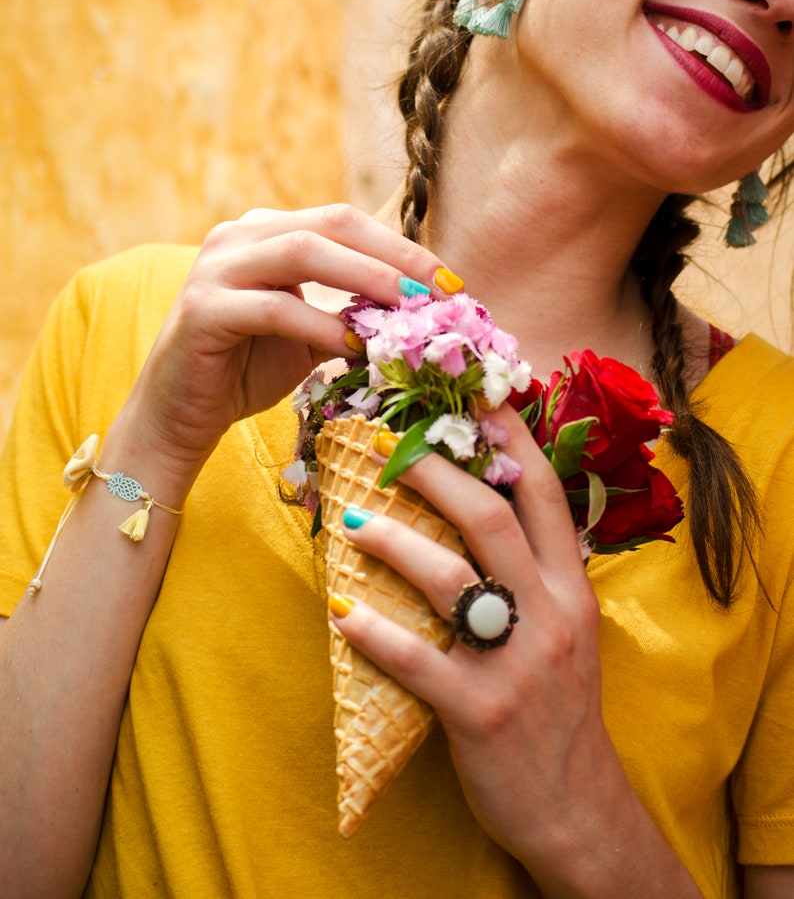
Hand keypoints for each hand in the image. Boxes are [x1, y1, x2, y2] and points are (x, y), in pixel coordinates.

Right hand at [123, 205, 457, 478]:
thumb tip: (425, 310)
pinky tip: (354, 348)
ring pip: (302, 253)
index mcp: (266, 231)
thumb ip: (352, 310)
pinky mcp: (202, 310)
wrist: (178, 415)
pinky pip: (273, 308)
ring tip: (408, 311)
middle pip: (330, 225)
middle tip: (441, 292)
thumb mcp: (311, 333)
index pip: (346, 221)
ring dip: (364, 279)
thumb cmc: (247, 369)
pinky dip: (320, 324)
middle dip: (394, 256)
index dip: (402, 246)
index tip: (451, 281)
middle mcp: (238, 235)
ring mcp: (215, 268)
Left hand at [329, 404, 693, 894]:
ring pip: (450, 578)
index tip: (471, 400)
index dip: (508, 441)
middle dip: (434, 472)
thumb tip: (481, 507)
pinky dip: (373, 631)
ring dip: (394, 541)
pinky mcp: (479, 712)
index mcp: (571, 588)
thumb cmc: (559, 706)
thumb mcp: (565, 630)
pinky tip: (341, 612)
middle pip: (490, 520)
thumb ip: (534, 572)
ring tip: (352, 522)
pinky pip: (416, 660)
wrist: (577, 809)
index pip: (543, 495)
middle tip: (381, 446)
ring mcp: (516, 664)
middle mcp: (551, 614)